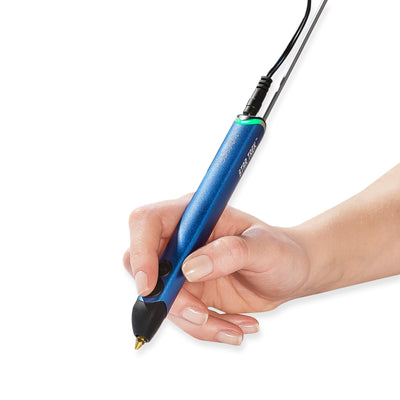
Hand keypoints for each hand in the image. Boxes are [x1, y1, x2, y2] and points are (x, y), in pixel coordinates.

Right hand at [123, 194, 309, 344]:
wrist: (291, 272)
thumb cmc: (281, 251)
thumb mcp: (264, 247)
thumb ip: (230, 252)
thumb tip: (189, 269)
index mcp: (193, 214)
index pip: (147, 222)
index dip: (140, 251)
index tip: (150, 286)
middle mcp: (182, 239)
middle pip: (144, 265)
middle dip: (167, 298)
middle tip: (201, 314)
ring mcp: (183, 267)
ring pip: (162, 300)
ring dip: (194, 321)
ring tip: (234, 327)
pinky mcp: (190, 291)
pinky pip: (183, 316)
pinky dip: (206, 328)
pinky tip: (235, 326)